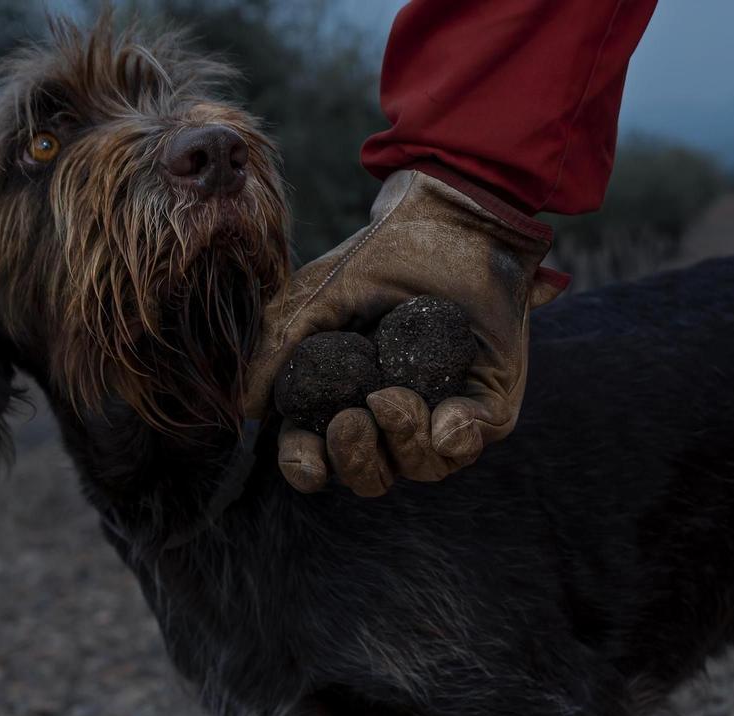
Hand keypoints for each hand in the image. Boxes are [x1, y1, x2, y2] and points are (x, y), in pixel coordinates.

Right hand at [244, 168, 568, 495]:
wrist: (453, 221)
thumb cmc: (381, 256)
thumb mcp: (315, 297)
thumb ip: (276, 350)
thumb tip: (248, 411)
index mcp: (342, 397)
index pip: (318, 454)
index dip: (306, 467)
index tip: (307, 461)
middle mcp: (390, 416)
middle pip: (369, 477)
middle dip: (354, 460)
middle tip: (352, 419)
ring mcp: (438, 413)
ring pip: (418, 470)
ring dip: (401, 443)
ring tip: (393, 396)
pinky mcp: (485, 405)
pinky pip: (466, 447)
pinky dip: (454, 439)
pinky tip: (447, 414)